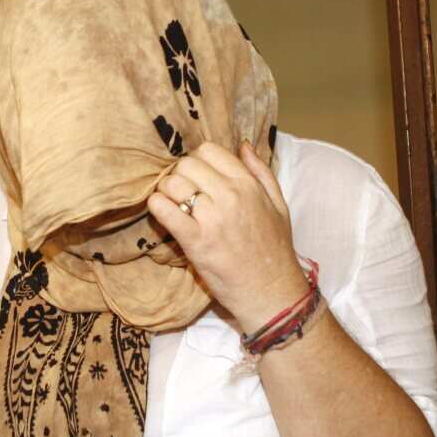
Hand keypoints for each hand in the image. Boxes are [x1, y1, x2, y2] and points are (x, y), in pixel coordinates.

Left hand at [147, 140, 309, 332]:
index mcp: (248, 184)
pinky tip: (162, 213)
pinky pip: (164, 210)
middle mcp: (230, 195)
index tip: (197, 178)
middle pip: (187, 164)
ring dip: (167, 191)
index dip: (198, 161)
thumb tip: (243, 145)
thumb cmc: (275, 250)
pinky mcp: (195, 241)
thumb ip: (261, 172)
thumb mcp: (279, 205)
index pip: (209, 150)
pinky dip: (157, 207)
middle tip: (183, 193)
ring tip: (173, 205)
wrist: (272, 291)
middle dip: (180, 175)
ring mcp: (212, 218)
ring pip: (173, 184)